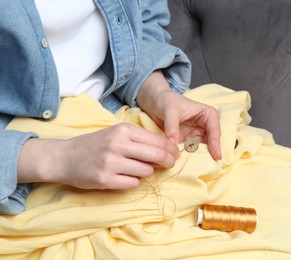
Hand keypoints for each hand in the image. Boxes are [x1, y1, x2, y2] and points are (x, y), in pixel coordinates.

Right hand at [17, 123, 179, 188]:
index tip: (176, 155)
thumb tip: (167, 150)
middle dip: (168, 162)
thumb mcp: (116, 134)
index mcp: (123, 130)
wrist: (64, 157)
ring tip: (134, 169)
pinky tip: (123, 177)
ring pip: (146, 171)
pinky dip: (133, 182)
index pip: (158, 141)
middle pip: (157, 155)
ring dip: (146, 172)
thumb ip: (139, 139)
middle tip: (170, 165)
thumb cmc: (95, 144)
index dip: (171, 149)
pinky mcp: (105, 179)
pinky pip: (133, 184)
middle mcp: (118, 144)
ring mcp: (111, 162)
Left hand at [136, 71, 221, 159]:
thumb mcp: (169, 111)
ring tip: (198, 169)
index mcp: (208, 115)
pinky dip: (190, 159)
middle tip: (210, 167)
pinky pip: (191, 153)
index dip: (216, 143)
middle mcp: (206, 127)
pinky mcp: (188, 143)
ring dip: (200, 158)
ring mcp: (197, 136)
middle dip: (210, 154)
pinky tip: (187, 166)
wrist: (156, 103)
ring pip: (203, 150)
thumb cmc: (166, 101)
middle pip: (211, 143)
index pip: (214, 130)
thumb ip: (172, 126)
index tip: (216, 155)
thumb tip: (173, 143)